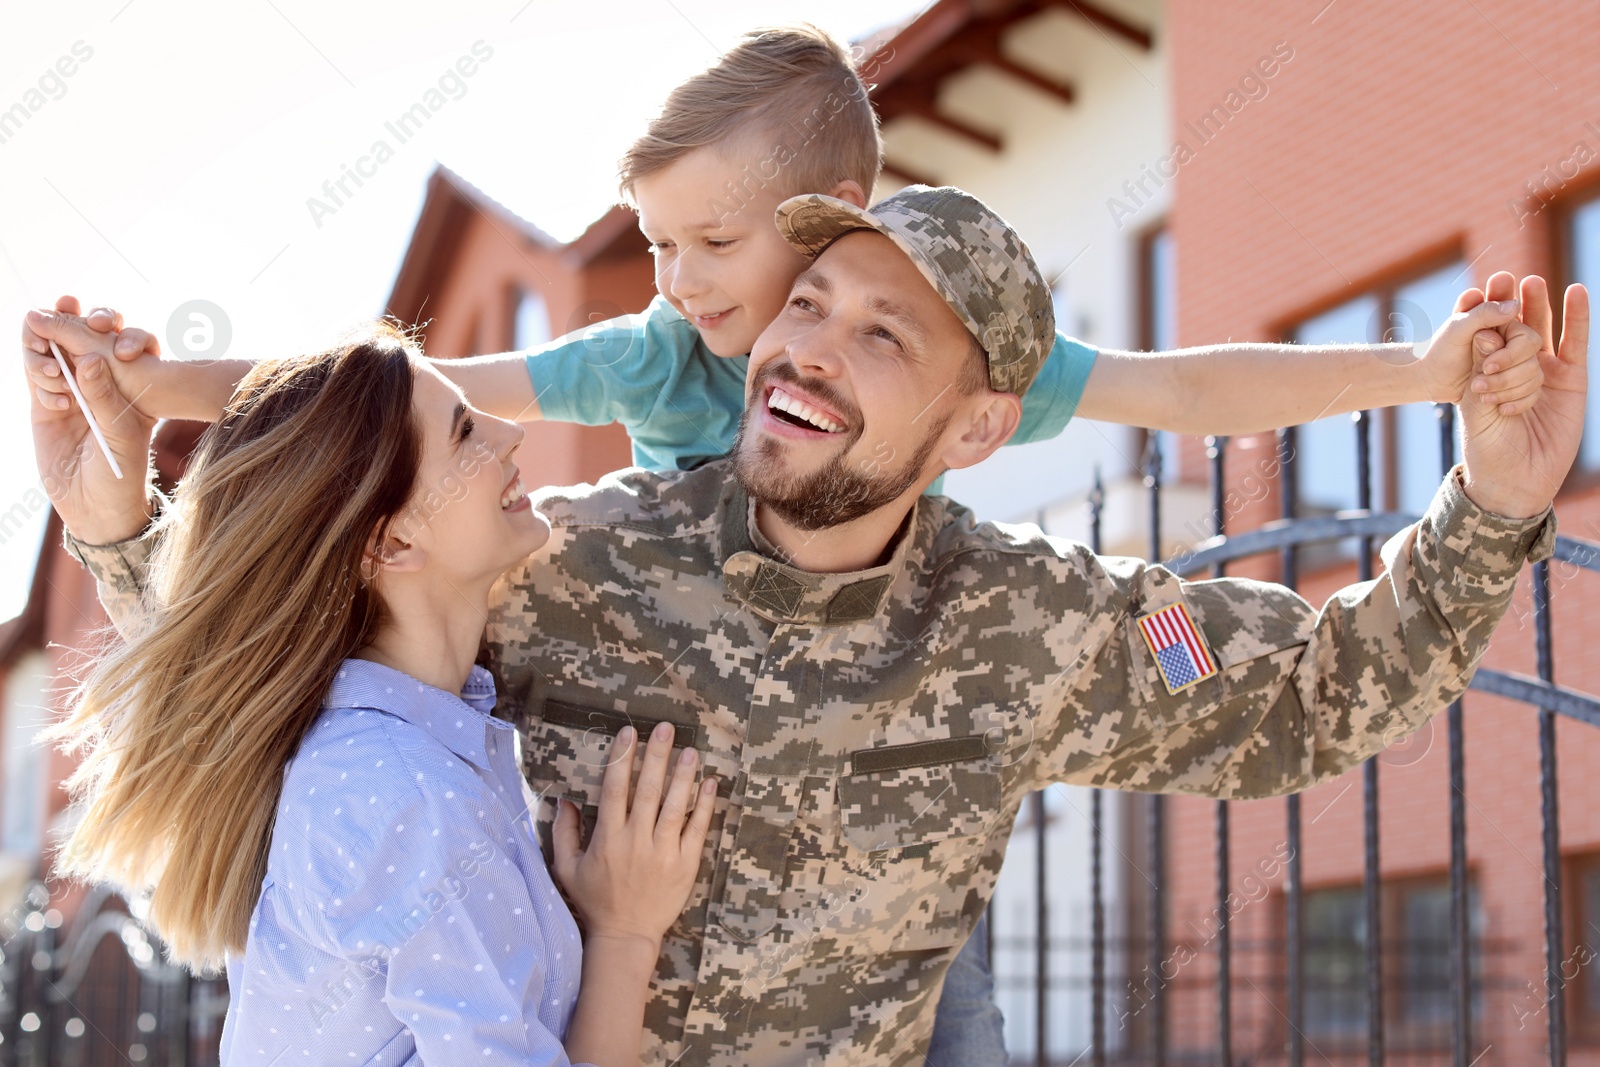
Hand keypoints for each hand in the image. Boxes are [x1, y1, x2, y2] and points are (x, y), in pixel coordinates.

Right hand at [26, 305, 157, 543]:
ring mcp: (72, 388)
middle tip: (66, 314)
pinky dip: (38, 372)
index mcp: (132, 383)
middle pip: (85, 334)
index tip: (106, 330)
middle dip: (73, 320)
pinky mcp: (45, 401)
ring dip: (48, 345)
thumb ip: (104, 397)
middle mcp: (102, 380)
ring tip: (54, 372)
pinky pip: (36, 372)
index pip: (124, 341)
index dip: (115, 328)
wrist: (94, 505)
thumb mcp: (119, 434)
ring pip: (53, 347)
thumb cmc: (121, 471)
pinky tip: (53, 392)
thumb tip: (92, 358)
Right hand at [552, 722, 716, 948]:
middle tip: (665, 728)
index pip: (614, 790)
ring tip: (690, 750)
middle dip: (656, 757)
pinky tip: (710, 783)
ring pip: (674, 807)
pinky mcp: (685, 865)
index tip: (629, 733)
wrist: (625, 936)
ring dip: (683, 776)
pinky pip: (696, 829)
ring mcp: (663, 853)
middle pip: (647, 791)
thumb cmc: (594, 901)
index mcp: (607, 839)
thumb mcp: (567, 869)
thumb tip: (564, 799)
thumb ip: (564, 833)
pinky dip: (704, 806)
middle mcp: (636, 842)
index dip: (622, 759)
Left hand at [1421, 271, 1542, 413]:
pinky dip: (1516, 403)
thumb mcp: (1457, 328)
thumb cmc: (1441, 349)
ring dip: (1507, 391)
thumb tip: (1513, 306)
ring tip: (1480, 395)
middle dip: (1506, 377)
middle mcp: (1517, 344)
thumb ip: (1483, 314)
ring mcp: (1519, 364)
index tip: (1486, 367)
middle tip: (1477, 385)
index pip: (1528, 340)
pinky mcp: (1517, 384)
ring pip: (1533, 379)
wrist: (1431, 378)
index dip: (1510, 356)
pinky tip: (1499, 408)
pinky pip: (1531, 395)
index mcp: (1508, 325)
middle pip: (1533, 362)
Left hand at [1460, 280, 1588, 518]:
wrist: (1515, 478)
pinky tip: (1576, 291)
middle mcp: (1516, 370)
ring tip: (1530, 282)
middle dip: (1510, 305)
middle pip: (1516, 329)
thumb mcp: (1478, 405)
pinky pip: (1576, 344)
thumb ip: (1484, 369)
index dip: (1484, 318)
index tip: (1475, 298)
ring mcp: (1546, 373)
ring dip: (1537, 306)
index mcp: (1487, 373)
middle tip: (1504, 280)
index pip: (1487, 337)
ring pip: (1542, 332)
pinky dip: (1577, 318)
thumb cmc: (1488, 447)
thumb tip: (1487, 332)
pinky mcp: (1572, 380)